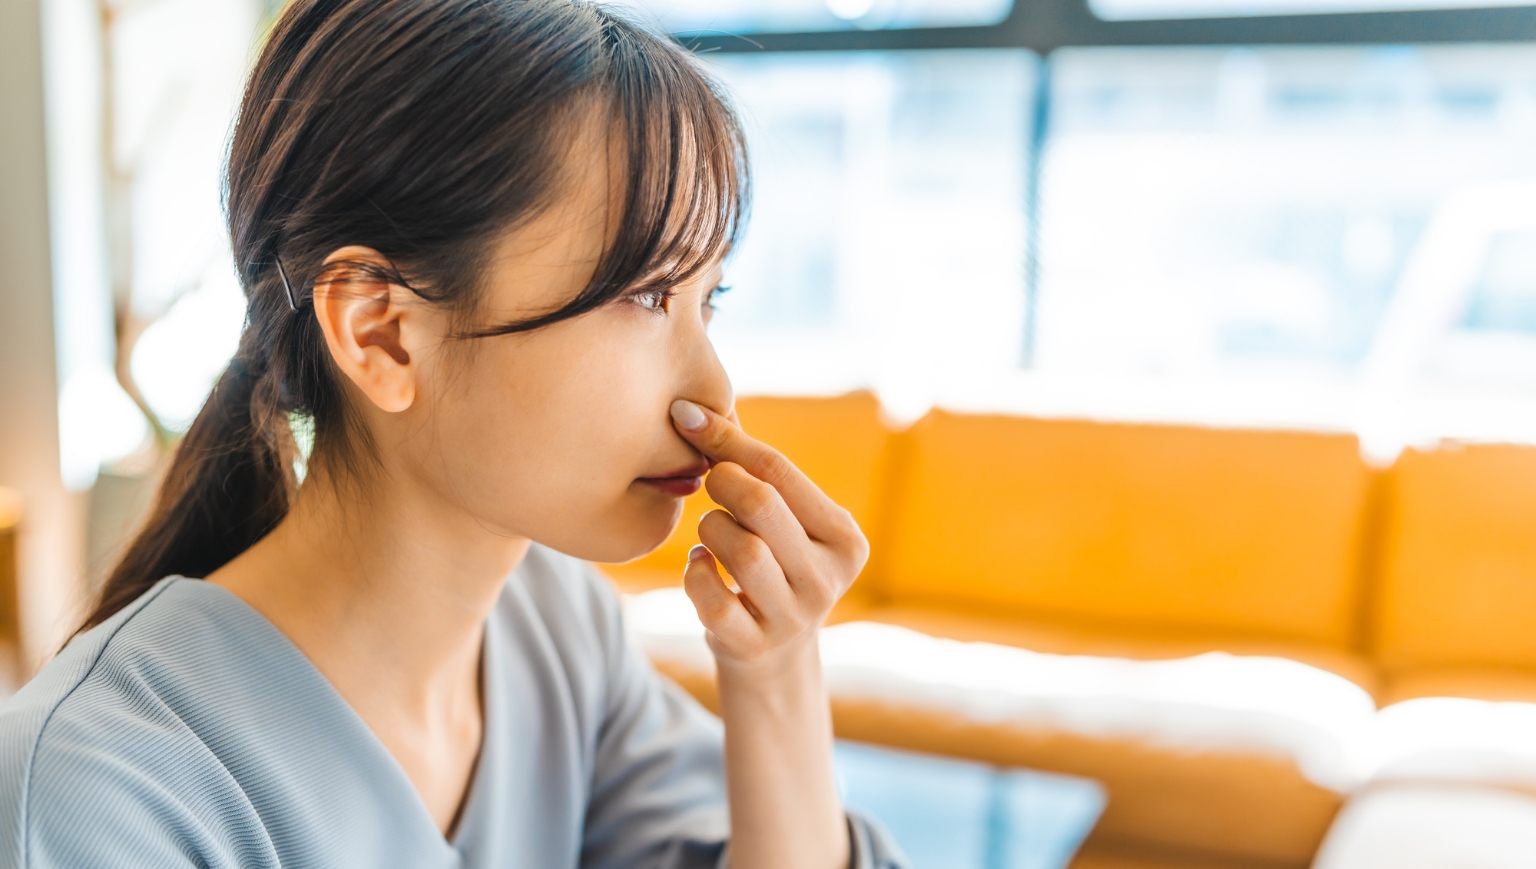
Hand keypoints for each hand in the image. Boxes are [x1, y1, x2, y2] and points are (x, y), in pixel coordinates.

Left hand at [669, 399, 869, 668]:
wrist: (774, 660)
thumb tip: (692, 411)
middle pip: (762, 504)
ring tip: (711, 535)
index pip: (781, 471)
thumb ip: (754, 471)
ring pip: (741, 550)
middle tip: (710, 483)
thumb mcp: (784, 523)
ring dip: (710, 531)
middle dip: (722, 482)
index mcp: (845, 539)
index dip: (726, 439)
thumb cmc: (774, 567)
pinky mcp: (754, 647)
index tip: (685, 416)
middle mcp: (829, 579)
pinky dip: (695, 573)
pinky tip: (702, 568)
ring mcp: (794, 618)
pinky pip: (711, 598)